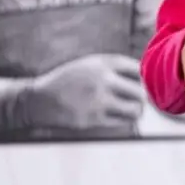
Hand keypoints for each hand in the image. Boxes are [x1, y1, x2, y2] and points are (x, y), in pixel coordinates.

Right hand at [21, 54, 142, 133]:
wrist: (40, 100)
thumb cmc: (68, 81)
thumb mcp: (88, 64)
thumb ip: (113, 67)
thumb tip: (142, 75)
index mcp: (102, 63)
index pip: (138, 69)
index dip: (143, 78)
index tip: (142, 83)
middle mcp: (102, 80)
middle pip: (140, 91)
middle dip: (143, 96)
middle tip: (142, 99)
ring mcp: (98, 101)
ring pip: (134, 109)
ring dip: (137, 110)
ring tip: (134, 109)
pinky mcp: (93, 119)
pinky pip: (121, 121)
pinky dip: (125, 120)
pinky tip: (121, 116)